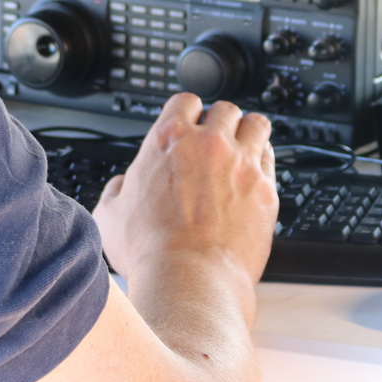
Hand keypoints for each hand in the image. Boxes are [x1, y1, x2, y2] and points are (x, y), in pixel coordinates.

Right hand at [92, 92, 277, 288]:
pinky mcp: (266, 189)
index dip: (188, 112)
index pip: (186, 101)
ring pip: (256, 125)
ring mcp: (241, 164)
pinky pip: (271, 159)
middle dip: (221, 122)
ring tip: (244, 148)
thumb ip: (117, 190)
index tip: (190, 124)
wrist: (189, 280)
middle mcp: (209, 144)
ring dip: (249, 133)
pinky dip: (264, 162)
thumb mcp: (110, 216)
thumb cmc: (150, 251)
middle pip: (225, 110)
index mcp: (169, 140)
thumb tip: (122, 187)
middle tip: (217, 141)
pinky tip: (255, 174)